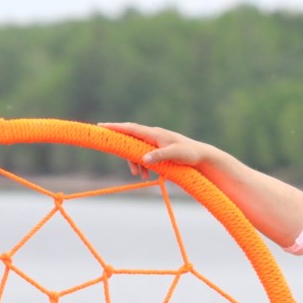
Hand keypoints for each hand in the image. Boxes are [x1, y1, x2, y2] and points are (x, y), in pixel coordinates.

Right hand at [99, 122, 213, 178]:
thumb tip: (143, 159)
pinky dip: (143, 165)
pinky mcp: (159, 150)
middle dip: (124, 151)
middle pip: (130, 140)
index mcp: (154, 134)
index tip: (101, 126)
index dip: (115, 127)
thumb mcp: (174, 154)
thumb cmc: (189, 153)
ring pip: (137, 151)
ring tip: (141, 176)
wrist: (201, 156)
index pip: (130, 128)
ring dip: (136, 163)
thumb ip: (159, 156)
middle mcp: (153, 136)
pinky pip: (145, 156)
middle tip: (115, 155)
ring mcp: (155, 143)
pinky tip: (147, 176)